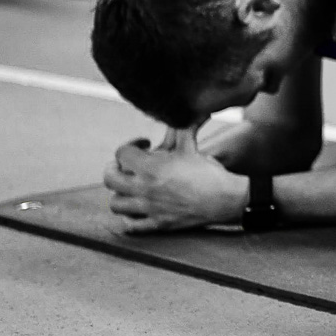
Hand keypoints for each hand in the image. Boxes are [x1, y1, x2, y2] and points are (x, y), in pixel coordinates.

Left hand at [103, 136, 245, 232]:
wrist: (225, 199)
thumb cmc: (209, 173)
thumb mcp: (192, 147)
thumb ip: (182, 128)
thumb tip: (187, 109)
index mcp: (152, 168)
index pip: (121, 153)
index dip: (131, 144)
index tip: (144, 144)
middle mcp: (145, 188)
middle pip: (110, 178)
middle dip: (115, 169)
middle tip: (126, 166)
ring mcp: (149, 208)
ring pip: (115, 203)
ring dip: (120, 194)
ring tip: (131, 188)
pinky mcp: (157, 224)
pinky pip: (130, 226)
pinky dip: (128, 218)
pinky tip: (137, 209)